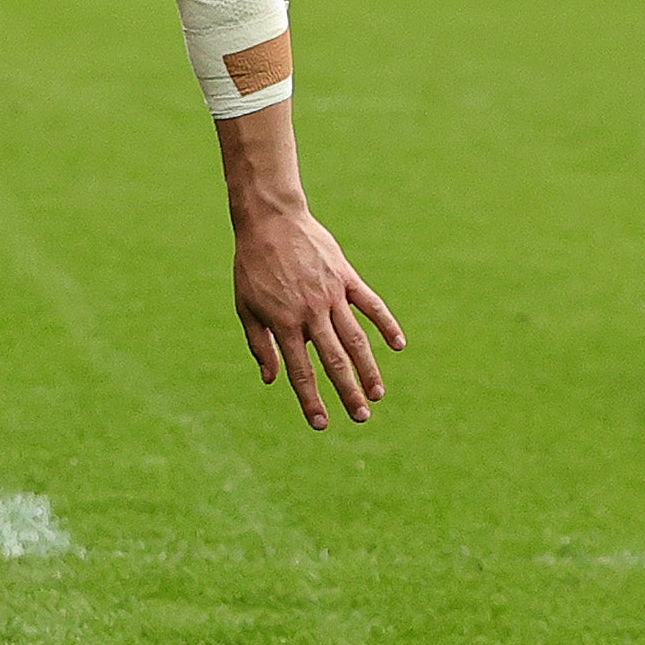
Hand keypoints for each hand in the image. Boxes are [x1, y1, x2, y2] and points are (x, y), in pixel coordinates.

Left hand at [234, 208, 404, 430]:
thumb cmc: (253, 266)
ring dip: (368, 368)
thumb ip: (260, 344)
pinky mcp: (346, 277)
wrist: (271, 220)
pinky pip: (370, 304)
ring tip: (377, 393)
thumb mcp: (246, 307)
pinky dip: (386, 324)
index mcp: (283, 323)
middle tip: (360, 417)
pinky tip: (398, 345)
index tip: (322, 424)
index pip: (300, 371)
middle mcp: (310, 312)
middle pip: (333, 361)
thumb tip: (271, 380)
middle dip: (348, 392)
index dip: (311, 400)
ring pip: (355, 338)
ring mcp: (331, 294)